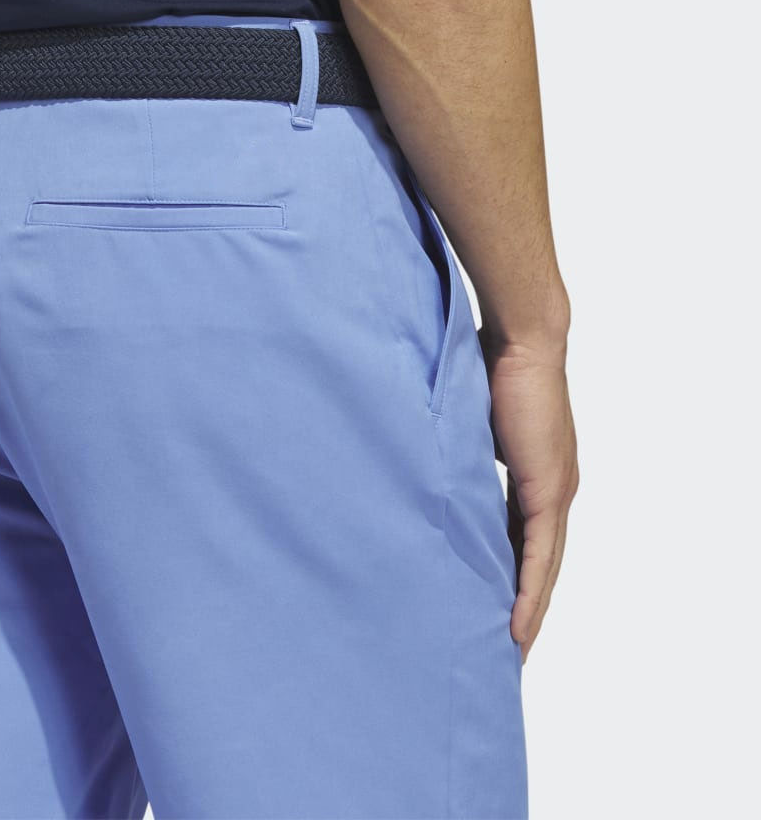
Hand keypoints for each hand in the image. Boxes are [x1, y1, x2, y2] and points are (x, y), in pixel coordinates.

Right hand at [480, 329, 578, 662]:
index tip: (494, 611)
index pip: (525, 543)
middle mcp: (554, 493)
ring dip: (527, 610)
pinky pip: (540, 554)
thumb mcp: (472, 435)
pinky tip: (517, 626)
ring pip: (543, 567)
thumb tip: (438, 487)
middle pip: (539, 565)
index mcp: (537, 481)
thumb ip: (465, 465)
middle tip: (504, 648)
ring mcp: (556, 493)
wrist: (522, 343)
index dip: (513, 579)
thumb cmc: (491, 375)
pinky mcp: (550, 490)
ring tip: (510, 650)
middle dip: (522, 607)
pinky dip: (529, 592)